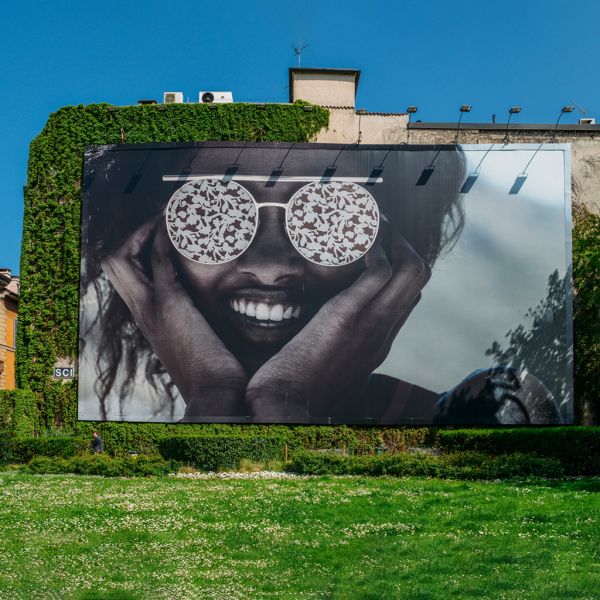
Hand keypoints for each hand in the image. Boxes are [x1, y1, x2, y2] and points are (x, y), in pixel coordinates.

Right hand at [101, 215, 247, 419]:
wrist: (215, 393)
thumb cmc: (211, 370)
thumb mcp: (193, 341)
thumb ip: (189, 321)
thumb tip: (203, 311)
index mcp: (146, 318)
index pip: (125, 276)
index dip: (136, 250)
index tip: (160, 234)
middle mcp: (141, 312)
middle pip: (112, 264)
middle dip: (132, 235)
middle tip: (160, 220)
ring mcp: (151, 308)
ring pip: (120, 259)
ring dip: (142, 231)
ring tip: (167, 216)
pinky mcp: (170, 305)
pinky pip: (158, 261)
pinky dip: (163, 239)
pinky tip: (178, 227)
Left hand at [245, 234, 429, 421]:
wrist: (282, 410)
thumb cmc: (297, 389)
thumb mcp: (326, 368)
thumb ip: (335, 347)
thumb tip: (326, 333)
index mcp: (378, 342)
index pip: (408, 295)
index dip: (399, 266)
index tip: (378, 246)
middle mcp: (383, 331)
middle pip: (419, 277)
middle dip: (402, 244)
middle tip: (376, 225)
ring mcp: (371, 324)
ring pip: (412, 269)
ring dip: (394, 239)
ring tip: (369, 223)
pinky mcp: (347, 316)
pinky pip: (380, 271)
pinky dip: (374, 248)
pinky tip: (352, 239)